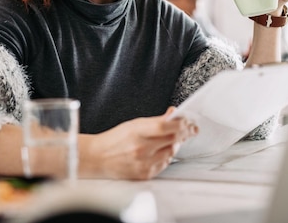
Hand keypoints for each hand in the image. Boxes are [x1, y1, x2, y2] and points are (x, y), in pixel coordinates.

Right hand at [81, 107, 197, 179]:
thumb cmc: (114, 139)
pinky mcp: (145, 174)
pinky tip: (164, 149)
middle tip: (190, 128)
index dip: (180, 123)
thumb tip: (174, 114)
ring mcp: (143, 163)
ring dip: (177, 144)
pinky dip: (168, 155)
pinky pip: (165, 163)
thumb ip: (155, 121)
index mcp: (136, 132)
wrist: (97, 158)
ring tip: (176, 137)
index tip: (188, 120)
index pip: (165, 126)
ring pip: (172, 152)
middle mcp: (140, 148)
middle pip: (172, 139)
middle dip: (185, 132)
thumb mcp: (133, 124)